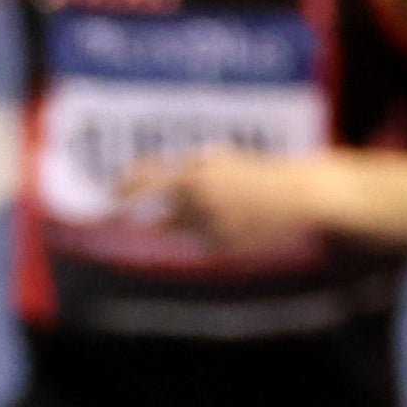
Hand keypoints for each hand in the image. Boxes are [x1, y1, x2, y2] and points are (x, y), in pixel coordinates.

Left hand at [128, 146, 332, 247]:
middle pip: (160, 215)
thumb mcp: (220, 158)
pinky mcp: (222, 247)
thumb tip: (154, 177)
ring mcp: (209, 229)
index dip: (126, 187)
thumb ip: (188, 166)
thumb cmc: (256, 172)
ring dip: (184, 222)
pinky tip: (234, 222)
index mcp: (196, 177)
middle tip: (143, 213)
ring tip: (218, 208)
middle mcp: (198, 205)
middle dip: (150, 215)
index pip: (148, 183)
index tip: (113, 192)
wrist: (294, 196)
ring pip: (181, 229)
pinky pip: (202, 241)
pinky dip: (209, 232)